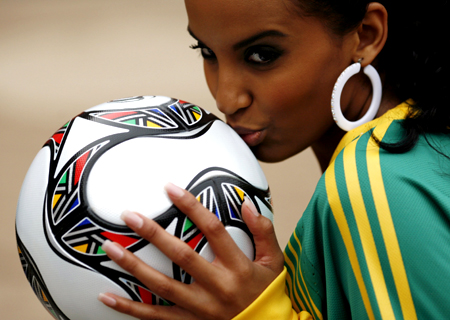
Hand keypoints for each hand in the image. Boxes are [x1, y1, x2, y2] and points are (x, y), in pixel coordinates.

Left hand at [98, 182, 284, 319]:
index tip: (170, 188)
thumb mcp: (273, 261)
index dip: (191, 206)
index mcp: (237, 267)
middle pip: (181, 256)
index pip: (213, 230)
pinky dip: (130, 307)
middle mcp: (217, 286)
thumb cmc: (269, 292)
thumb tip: (246, 203)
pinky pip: (156, 317)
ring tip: (110, 248)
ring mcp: (201, 307)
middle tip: (129, 215)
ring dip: (134, 266)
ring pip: (162, 286)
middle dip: (154, 234)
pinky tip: (106, 296)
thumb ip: (263, 230)